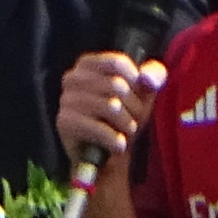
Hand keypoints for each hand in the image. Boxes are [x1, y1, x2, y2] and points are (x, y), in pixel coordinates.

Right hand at [56, 50, 163, 165]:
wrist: (106, 155)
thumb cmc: (124, 117)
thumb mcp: (143, 92)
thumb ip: (152, 75)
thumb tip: (148, 78)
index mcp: (88, 64)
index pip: (117, 63)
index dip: (135, 82)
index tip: (139, 96)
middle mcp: (72, 77)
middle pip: (116, 85)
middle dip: (134, 108)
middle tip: (134, 121)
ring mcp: (66, 100)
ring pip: (110, 106)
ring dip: (127, 124)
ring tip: (127, 133)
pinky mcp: (64, 123)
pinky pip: (98, 128)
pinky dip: (115, 140)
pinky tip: (119, 145)